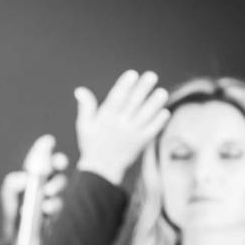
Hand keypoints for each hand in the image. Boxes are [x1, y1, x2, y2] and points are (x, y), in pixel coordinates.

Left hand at [0, 134, 68, 243]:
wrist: (18, 236)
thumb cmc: (14, 210)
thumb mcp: (9, 194)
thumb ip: (13, 183)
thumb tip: (25, 179)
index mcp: (34, 175)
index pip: (41, 158)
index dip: (45, 148)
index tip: (48, 140)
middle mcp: (46, 182)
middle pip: (58, 167)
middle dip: (59, 162)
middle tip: (58, 163)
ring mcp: (53, 196)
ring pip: (59, 185)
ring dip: (55, 185)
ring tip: (46, 193)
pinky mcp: (56, 213)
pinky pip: (58, 205)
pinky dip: (52, 204)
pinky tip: (44, 209)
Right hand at [75, 70, 169, 184]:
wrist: (100, 170)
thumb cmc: (91, 145)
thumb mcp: (84, 125)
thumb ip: (85, 107)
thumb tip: (80, 90)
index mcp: (105, 119)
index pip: (116, 99)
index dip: (124, 86)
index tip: (132, 74)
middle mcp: (119, 125)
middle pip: (133, 104)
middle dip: (142, 89)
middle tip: (151, 76)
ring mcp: (131, 134)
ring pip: (145, 116)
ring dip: (154, 104)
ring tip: (162, 92)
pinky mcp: (141, 143)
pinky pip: (152, 130)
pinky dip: (159, 121)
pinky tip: (164, 111)